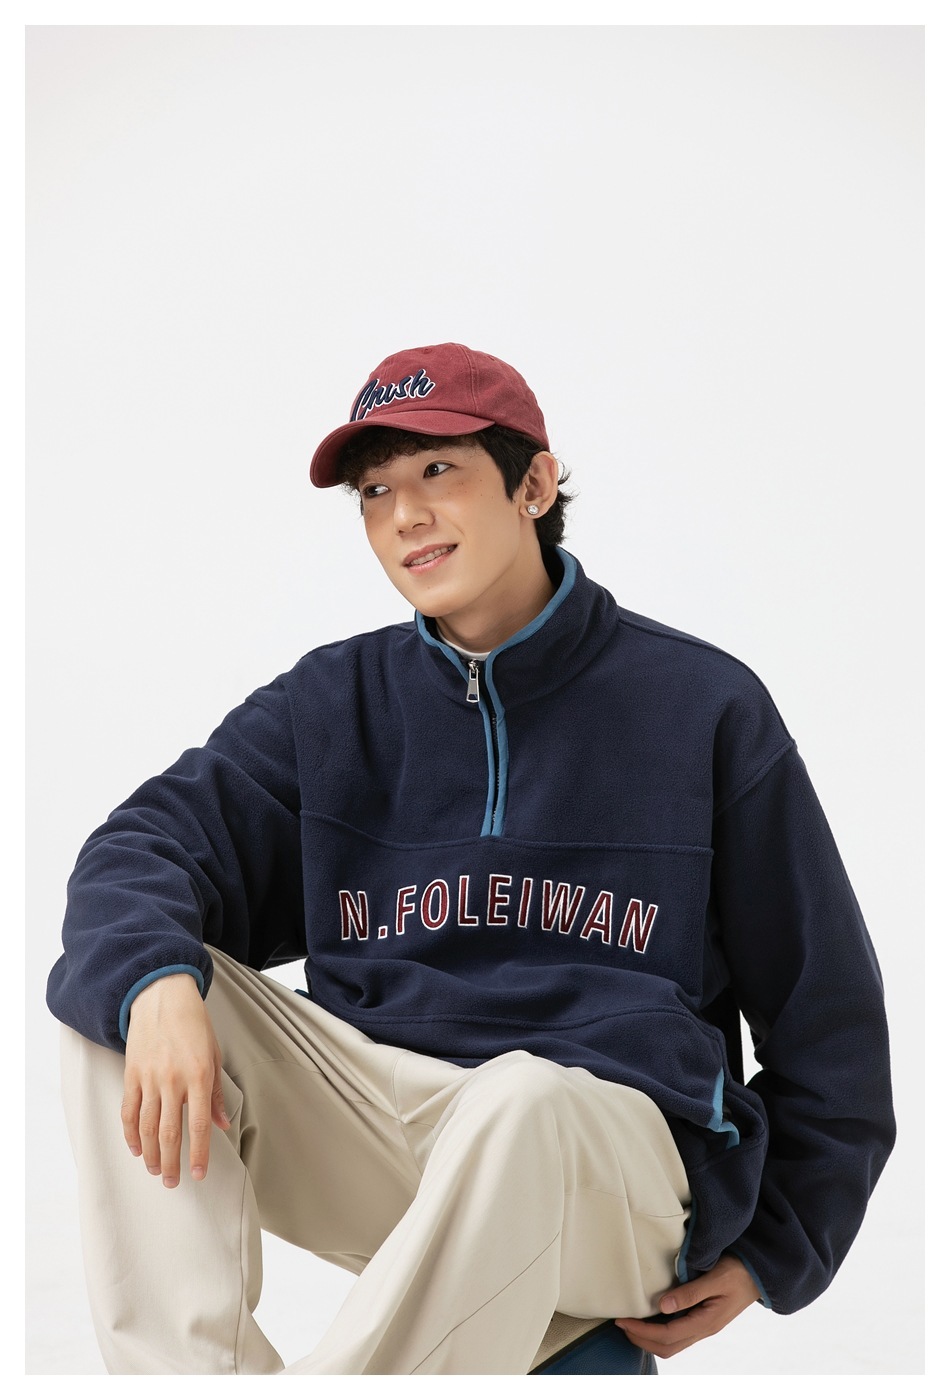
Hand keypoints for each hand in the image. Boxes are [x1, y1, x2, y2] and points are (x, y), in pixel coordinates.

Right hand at [121, 973, 229, 1187]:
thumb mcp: (214, 1054)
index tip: (198, 1174)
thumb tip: (222, 1124)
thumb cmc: (194, 1024)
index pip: (199, 1125)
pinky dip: (131, 1133)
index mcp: (200, 1076)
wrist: (162, 997)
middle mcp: (174, 1080)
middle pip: (170, 1133)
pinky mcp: (131, 1074)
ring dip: (151, 1154)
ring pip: (147, 1127)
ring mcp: (150, 1078)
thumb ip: (216, 1093)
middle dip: (171, 1163)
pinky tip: (136, 1148)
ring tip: (155, 1170)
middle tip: (172, 1182)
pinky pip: (129, 1111)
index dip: (199, 1154)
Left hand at [615, 1255, 759, 1358]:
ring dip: (649, 1338)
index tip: (623, 1320)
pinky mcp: (704, 1320)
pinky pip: (678, 1335)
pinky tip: (651, 1319)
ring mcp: (704, 1327)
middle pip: (667, 1347)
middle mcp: (704, 1329)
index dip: (642, 1331)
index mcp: (706, 1322)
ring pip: (673, 1344)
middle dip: (641, 1339)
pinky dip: (660, 1332)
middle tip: (621, 1324)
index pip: (668, 1335)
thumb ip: (690, 1292)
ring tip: (631, 1323)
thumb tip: (662, 1306)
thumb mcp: (715, 1278)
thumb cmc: (738, 1271)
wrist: (759, 1274)